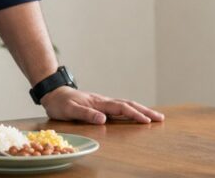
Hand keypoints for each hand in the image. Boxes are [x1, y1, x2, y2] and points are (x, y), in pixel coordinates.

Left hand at [40, 87, 164, 123]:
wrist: (54, 93)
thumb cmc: (60, 103)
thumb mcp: (70, 110)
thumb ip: (86, 114)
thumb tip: (104, 119)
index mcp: (99, 102)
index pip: (121, 108)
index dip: (135, 115)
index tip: (147, 121)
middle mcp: (104, 101)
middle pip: (128, 105)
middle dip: (145, 111)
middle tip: (160, 118)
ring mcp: (103, 102)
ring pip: (126, 105)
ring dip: (140, 110)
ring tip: (154, 117)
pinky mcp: (100, 105)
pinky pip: (120, 107)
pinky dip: (131, 110)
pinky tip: (135, 114)